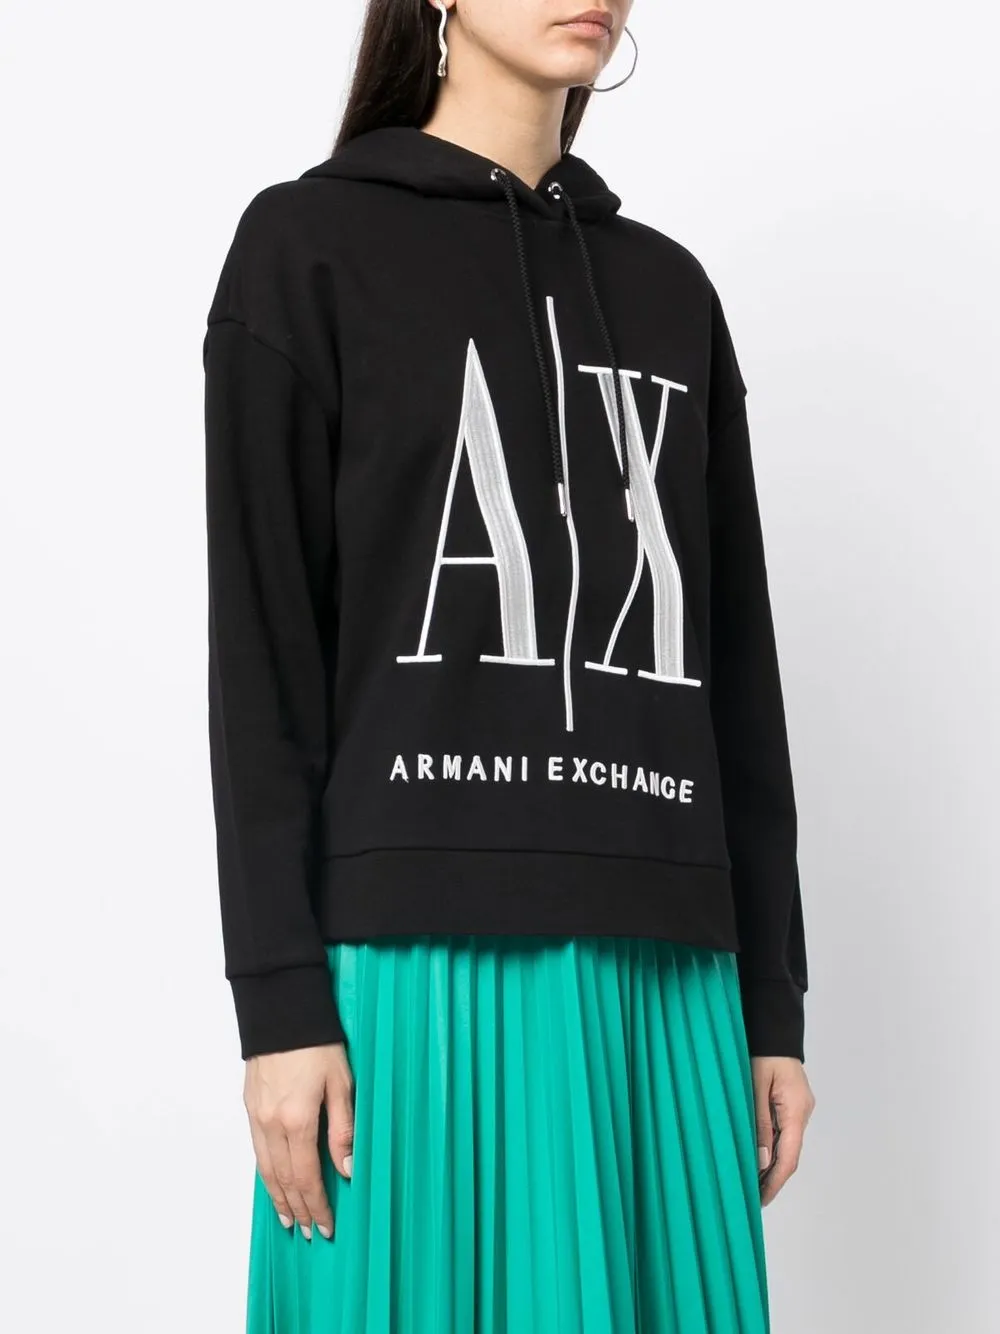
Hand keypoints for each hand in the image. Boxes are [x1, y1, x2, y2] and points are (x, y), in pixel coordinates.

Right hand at [244, 1042, 354, 1238]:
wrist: (282, 1010)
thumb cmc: (318, 1042)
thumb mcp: (342, 1083)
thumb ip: (344, 1129)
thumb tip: (347, 1169)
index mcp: (298, 1120)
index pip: (307, 1177)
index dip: (317, 1205)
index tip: (326, 1226)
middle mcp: (272, 1124)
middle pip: (284, 1180)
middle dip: (299, 1209)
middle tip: (310, 1232)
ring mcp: (257, 1116)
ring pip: (266, 1169)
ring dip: (278, 1197)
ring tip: (290, 1219)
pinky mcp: (250, 1106)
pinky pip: (257, 1151)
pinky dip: (266, 1174)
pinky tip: (274, 1183)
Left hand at [751, 1056, 814, 1205]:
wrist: (774, 1029)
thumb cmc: (762, 1054)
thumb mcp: (755, 1087)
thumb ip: (760, 1123)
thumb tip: (762, 1160)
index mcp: (797, 1110)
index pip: (790, 1157)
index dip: (776, 1181)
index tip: (761, 1200)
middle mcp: (803, 1113)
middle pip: (791, 1154)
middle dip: (773, 1178)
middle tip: (752, 1198)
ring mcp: (799, 1109)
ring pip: (788, 1144)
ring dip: (771, 1164)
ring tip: (751, 1182)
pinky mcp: (793, 1104)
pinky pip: (784, 1132)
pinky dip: (772, 1147)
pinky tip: (758, 1156)